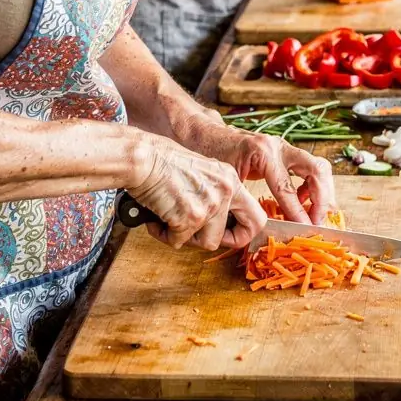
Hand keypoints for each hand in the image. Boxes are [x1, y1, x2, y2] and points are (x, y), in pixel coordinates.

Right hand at [133, 135, 266, 249]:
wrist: (143, 158)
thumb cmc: (162, 161)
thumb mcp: (201, 172)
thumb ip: (213, 193)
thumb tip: (216, 222)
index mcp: (230, 179)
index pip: (256, 215)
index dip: (243, 231)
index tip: (227, 234)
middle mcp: (225, 191)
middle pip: (243, 234)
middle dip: (224, 241)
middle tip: (200, 235)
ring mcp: (210, 205)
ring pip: (207, 242)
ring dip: (187, 237)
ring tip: (169, 220)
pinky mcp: (191, 217)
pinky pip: (179, 241)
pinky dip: (164, 234)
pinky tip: (156, 219)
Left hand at [200, 123, 337, 225]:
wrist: (207, 136)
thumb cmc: (212, 155)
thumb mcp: (227, 178)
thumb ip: (246, 198)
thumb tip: (262, 226)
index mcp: (263, 152)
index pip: (287, 187)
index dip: (298, 211)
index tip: (306, 228)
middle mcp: (279, 146)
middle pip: (317, 169)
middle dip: (322, 198)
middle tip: (317, 221)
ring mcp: (285, 147)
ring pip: (320, 167)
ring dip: (322, 192)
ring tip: (312, 214)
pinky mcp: (286, 153)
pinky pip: (311, 169)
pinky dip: (312, 187)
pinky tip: (300, 202)